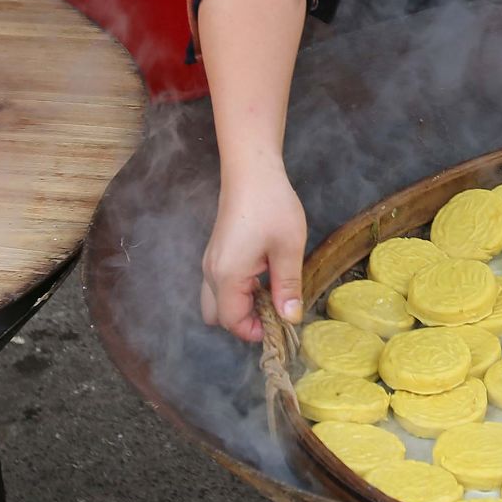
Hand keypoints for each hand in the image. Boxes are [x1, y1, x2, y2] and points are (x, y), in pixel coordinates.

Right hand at [200, 168, 308, 341]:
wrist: (251, 171)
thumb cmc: (272, 206)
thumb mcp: (288, 248)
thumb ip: (288, 286)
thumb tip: (291, 318)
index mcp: (227, 276)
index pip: (232, 322)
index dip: (256, 331)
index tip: (281, 322)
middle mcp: (211, 273)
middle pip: (217, 316)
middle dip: (244, 321)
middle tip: (273, 309)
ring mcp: (210, 262)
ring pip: (216, 301)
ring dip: (240, 305)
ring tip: (270, 292)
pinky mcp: (216, 253)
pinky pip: (219, 285)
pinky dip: (237, 291)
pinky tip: (262, 276)